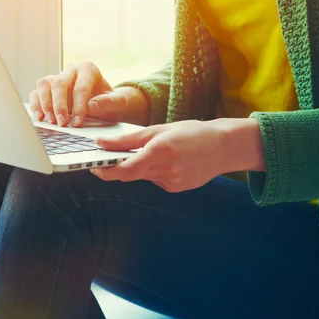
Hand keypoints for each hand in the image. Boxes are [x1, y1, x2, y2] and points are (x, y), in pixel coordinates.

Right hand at [30, 62, 142, 126]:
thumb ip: (109, 103)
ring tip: (51, 121)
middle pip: (59, 83)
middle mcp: (71, 71)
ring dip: (45, 104)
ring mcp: (57, 78)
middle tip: (62, 123)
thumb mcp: (117, 103)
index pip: (81, 87)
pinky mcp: (47, 89)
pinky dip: (36, 105)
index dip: (79, 105)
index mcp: (88, 70)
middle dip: (59, 105)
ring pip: (44, 84)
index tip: (78, 122)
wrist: (103, 105)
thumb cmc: (109, 103)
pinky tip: (40, 118)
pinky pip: (36, 93)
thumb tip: (91, 105)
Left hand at [91, 118, 265, 191]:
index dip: (105, 171)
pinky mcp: (177, 188)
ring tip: (153, 152)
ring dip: (138, 167)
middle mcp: (165, 169)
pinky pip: (156, 180)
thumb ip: (129, 139)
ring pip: (143, 177)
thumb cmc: (192, 133)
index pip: (124, 169)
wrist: (224, 147)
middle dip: (115, 169)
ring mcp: (172, 182)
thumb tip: (102, 143)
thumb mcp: (160, 129)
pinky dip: (154, 171)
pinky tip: (169, 161)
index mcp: (160, 151)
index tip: (93, 167)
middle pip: (130, 175)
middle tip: (105, 161)